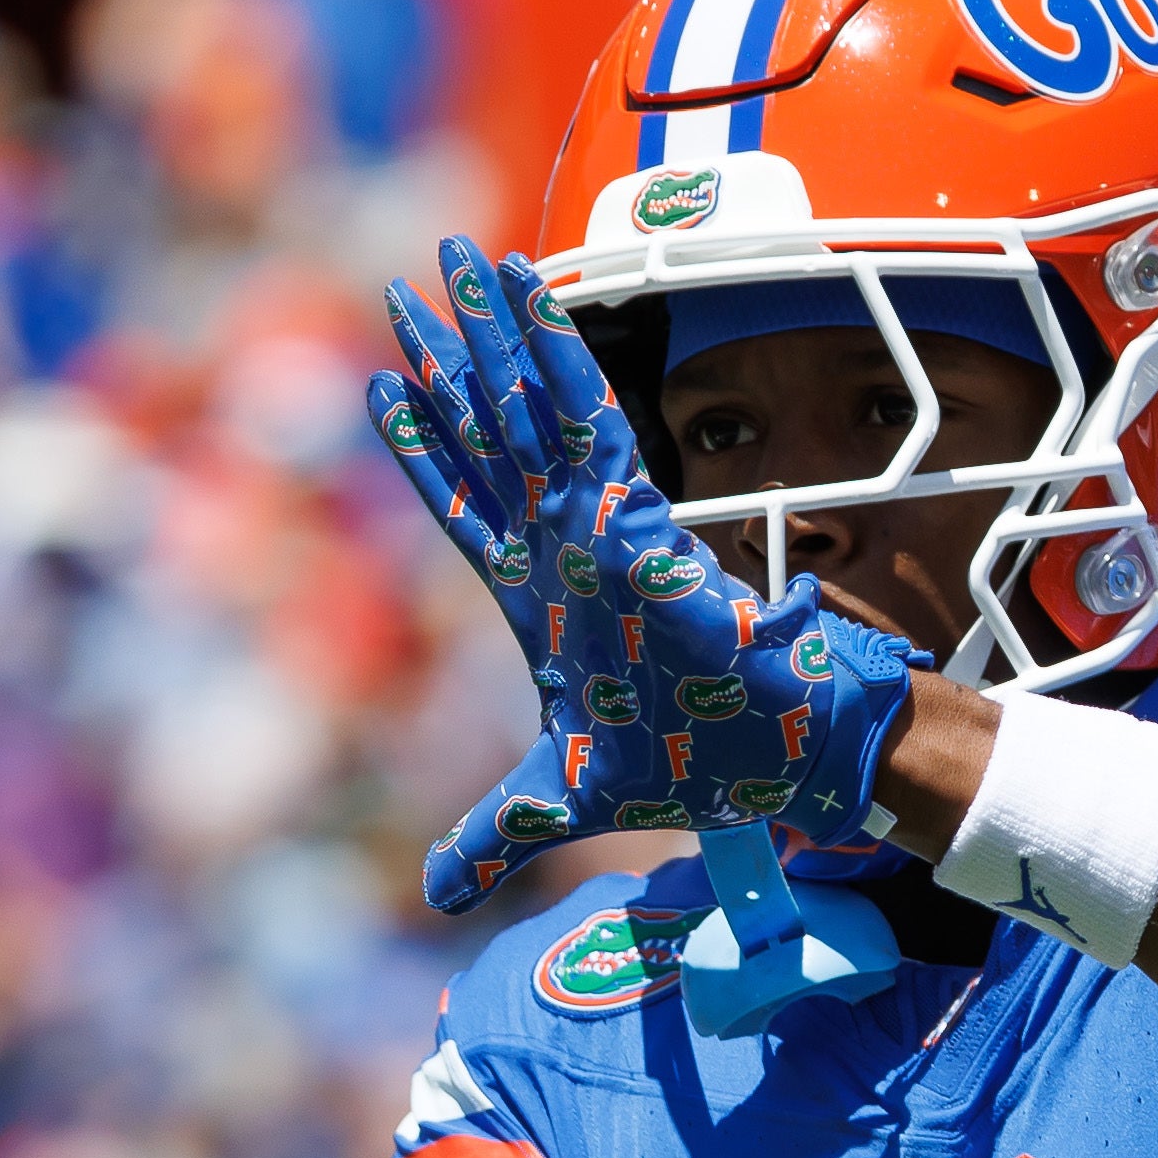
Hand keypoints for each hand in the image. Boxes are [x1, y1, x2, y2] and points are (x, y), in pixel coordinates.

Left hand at [369, 242, 910, 914]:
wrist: (771, 757)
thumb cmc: (689, 766)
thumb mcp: (562, 803)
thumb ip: (494, 836)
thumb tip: (437, 896)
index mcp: (539, 598)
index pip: (464, 506)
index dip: (424, 449)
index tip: (385, 388)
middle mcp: (560, 545)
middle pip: (486, 433)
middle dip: (448, 358)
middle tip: (407, 285)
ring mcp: (592, 523)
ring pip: (527, 405)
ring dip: (492, 329)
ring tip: (455, 260)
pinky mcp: (632, 514)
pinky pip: (584, 414)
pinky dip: (552, 351)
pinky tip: (527, 290)